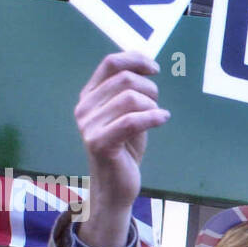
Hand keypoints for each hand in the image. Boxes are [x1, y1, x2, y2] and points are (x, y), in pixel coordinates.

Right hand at [74, 51, 168, 246]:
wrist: (116, 186)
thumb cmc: (125, 150)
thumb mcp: (128, 114)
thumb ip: (130, 92)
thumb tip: (145, 64)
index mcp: (89, 96)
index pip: (110, 63)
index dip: (135, 60)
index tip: (155, 69)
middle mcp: (84, 107)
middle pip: (124, 79)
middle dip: (149, 88)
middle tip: (157, 104)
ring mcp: (89, 126)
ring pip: (130, 99)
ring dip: (152, 105)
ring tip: (157, 116)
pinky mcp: (100, 143)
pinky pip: (132, 121)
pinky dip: (153, 117)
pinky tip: (163, 118)